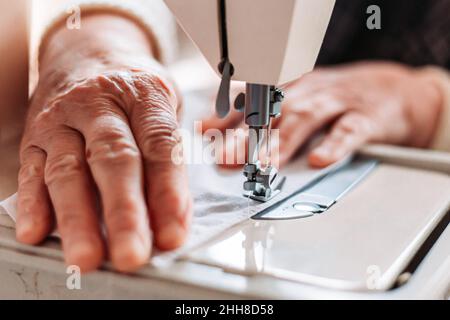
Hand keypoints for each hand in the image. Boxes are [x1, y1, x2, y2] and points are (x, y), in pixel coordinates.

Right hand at [16, 15, 191, 271]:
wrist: (87, 54)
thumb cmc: (133, 92)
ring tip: (86, 256)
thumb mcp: (163, 108)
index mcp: (143, 95)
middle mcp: (100, 104)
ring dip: (77, 218)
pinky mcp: (35, 136)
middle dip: (123, 211)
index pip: (159, 145)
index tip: (173, 233)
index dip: (168, 192)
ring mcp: (63, 120)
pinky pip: (31, 171)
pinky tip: (38, 232)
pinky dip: (34, 204)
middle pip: (113, 159)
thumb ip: (169, 158)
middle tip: (131, 254)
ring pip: (68, 171)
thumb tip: (173, 218)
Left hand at [202, 62, 441, 167]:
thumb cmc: (340, 99)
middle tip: (227, 157)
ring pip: (306, 118)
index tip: (205, 133)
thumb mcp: (301, 101)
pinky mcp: (366, 116)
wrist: (396, 91)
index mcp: (292, 90)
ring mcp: (337, 102)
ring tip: (264, 164)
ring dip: (283, 141)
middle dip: (247, 135)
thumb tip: (217, 128)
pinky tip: (319, 159)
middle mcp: (309, 93)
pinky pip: (349, 130)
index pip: (254, 102)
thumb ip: (263, 116)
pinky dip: (334, 144)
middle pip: (274, 111)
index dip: (228, 116)